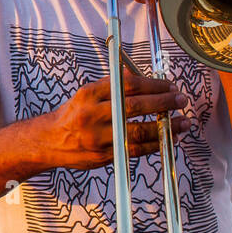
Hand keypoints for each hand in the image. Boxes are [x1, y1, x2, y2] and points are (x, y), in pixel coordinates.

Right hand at [42, 68, 188, 169]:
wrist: (48, 142)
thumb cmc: (72, 116)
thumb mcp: (86, 94)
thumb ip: (111, 86)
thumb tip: (136, 76)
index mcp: (89, 94)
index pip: (127, 85)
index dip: (153, 85)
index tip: (169, 86)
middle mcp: (92, 115)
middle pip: (135, 106)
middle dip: (163, 103)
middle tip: (181, 100)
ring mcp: (97, 137)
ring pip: (137, 131)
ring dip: (164, 127)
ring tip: (182, 123)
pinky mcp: (103, 156)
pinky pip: (134, 150)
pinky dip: (154, 145)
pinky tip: (168, 139)